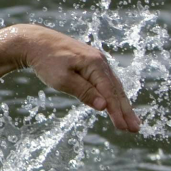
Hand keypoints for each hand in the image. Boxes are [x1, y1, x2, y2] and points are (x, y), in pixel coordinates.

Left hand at [14, 24, 140, 132]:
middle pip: (116, 90)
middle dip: (126, 110)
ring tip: (131, 121)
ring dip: (122, 104)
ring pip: (113, 85)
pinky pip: (106, 81)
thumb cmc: (46, 61)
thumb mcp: (62, 80)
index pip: (109, 93)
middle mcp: (101, 61)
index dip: (117, 112)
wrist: (35, 41)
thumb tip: (104, 106)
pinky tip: (116, 103)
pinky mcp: (91, 62)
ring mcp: (97, 60)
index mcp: (95, 64)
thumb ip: (84, 92)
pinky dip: (113, 94)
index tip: (123, 128)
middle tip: (135, 129)